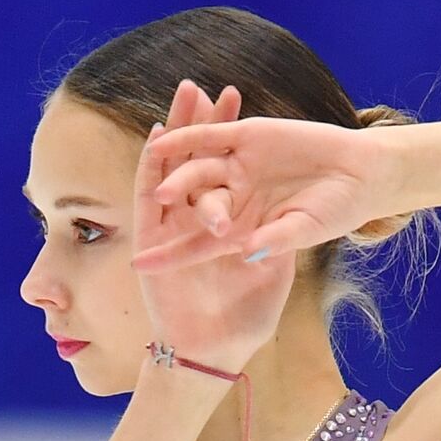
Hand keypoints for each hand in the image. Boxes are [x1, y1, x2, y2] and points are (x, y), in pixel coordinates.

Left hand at [130, 108, 395, 272]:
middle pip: (193, 204)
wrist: (360, 175)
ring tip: (160, 173)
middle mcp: (232, 199)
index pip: (196, 245)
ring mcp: (238, 168)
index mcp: (239, 230)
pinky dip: (191, 135)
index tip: (141, 268)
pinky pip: (213, 137)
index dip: (169, 256)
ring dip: (179, 172)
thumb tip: (250, 252)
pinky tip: (166, 138)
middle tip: (158, 201)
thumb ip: (276, 240)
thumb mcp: (305, 230)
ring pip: (198, 169)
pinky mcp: (247, 138)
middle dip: (174, 203)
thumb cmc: (336, 212)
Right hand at [133, 80, 299, 373]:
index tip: (246, 106)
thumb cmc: (245, 322)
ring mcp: (173, 227)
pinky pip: (149, 195)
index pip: (230, 169)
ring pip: (173, 168)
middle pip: (200, 159)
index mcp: (229, 223)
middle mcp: (199, 220)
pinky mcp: (153, 241)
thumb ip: (279, 238)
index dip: (236, 138)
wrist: (211, 353)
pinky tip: (161, 134)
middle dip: (205, 124)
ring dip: (178, 132)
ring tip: (186, 93)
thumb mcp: (275, 272)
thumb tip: (291, 206)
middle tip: (211, 87)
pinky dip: (154, 166)